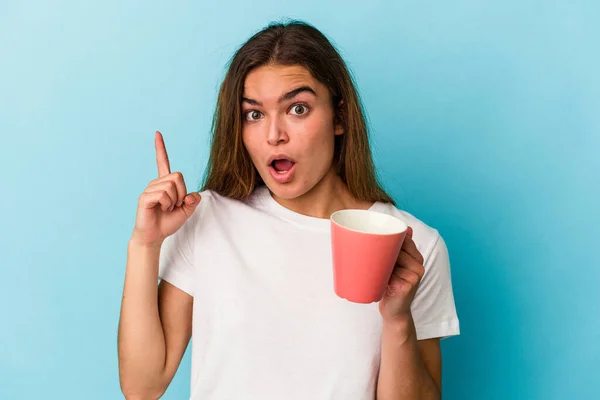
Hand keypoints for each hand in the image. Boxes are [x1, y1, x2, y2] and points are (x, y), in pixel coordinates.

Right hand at [131, 131, 201, 247]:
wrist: (154, 236)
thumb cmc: (167, 222)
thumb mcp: (186, 211)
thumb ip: (193, 201)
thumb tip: (192, 194)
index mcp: (165, 183)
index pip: (162, 162)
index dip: (161, 148)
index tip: (157, 133)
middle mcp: (156, 183)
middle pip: (177, 176)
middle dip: (182, 193)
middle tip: (175, 205)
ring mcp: (149, 189)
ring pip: (171, 186)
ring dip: (174, 201)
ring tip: (166, 208)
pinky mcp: (145, 196)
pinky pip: (163, 194)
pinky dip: (167, 204)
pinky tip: (161, 209)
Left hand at [378, 227, 424, 321]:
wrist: (394, 312)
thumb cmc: (391, 286)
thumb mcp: (395, 267)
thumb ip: (399, 250)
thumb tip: (406, 228)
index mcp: (417, 258)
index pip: (405, 240)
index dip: (390, 239)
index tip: (376, 240)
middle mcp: (418, 266)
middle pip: (398, 249)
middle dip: (382, 251)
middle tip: (370, 256)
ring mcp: (414, 276)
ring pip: (392, 260)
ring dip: (380, 263)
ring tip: (375, 272)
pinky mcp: (407, 286)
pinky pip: (390, 274)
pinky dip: (381, 276)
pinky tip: (379, 281)